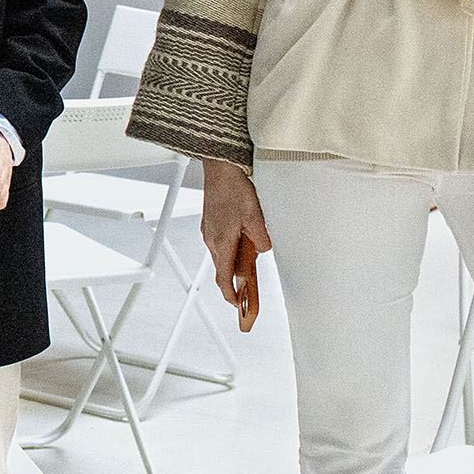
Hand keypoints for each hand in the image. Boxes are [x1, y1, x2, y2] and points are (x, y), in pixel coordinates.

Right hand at [198, 158, 269, 328]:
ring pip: (222, 256)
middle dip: (234, 284)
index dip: (230, 296)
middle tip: (246, 296)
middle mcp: (211, 240)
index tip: (238, 306)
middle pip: (222, 269)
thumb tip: (265, 249)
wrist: (219, 168)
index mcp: (221, 242)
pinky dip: (230, 251)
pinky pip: (220, 244)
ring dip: (233, 266)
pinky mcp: (211, 224)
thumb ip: (261, 238)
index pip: (223, 279)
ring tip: (248, 272)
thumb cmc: (234, 189)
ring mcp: (209, 232)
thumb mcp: (255, 216)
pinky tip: (243, 246)